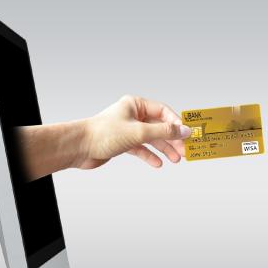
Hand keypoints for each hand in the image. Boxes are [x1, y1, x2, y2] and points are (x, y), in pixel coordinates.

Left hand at [75, 95, 190, 168]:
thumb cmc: (104, 133)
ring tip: (176, 159)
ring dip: (164, 149)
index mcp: (135, 104)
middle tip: (185, 150)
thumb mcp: (139, 132)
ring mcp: (128, 129)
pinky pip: (142, 149)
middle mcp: (132, 115)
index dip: (176, 123)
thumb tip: (185, 131)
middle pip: (159, 126)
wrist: (79, 147)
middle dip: (172, 139)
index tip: (187, 134)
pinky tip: (158, 163)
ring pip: (152, 139)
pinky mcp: (123, 143)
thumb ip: (164, 132)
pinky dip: (150, 155)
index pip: (163, 111)